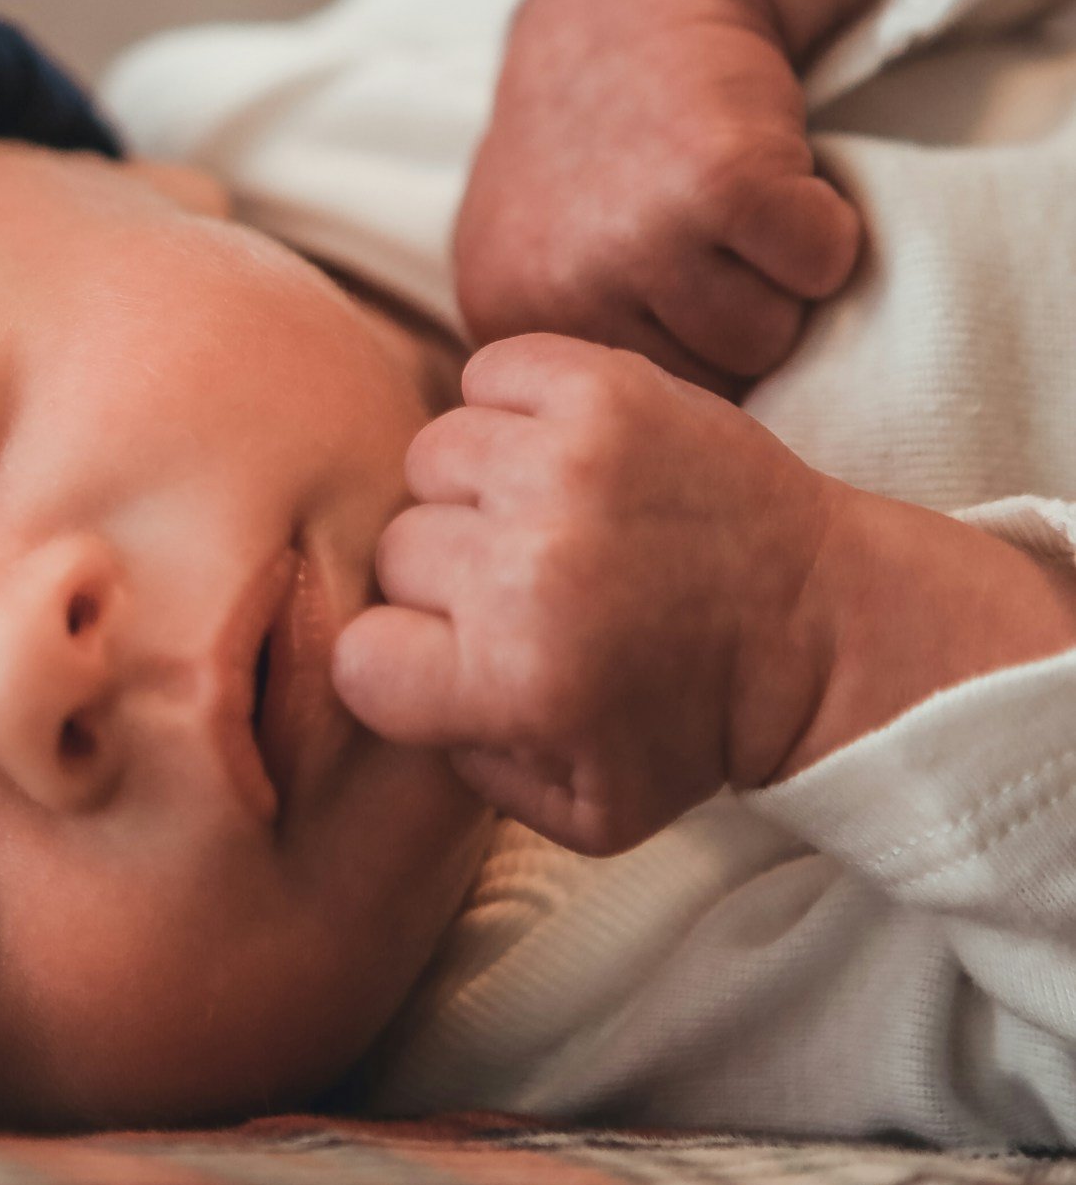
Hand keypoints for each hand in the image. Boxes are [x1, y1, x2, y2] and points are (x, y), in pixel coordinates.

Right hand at [334, 334, 1075, 855]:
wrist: (823, 623)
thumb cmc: (690, 722)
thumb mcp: (578, 812)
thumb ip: (462, 764)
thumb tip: (391, 683)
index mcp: (516, 677)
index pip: (360, 657)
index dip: (402, 664)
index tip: (465, 664)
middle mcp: (533, 563)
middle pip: (395, 551)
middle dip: (445, 581)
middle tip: (526, 596)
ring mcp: (569, 461)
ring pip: (431, 456)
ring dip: (473, 490)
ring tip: (541, 520)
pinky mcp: (606, 385)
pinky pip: (486, 372)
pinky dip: (508, 406)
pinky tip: (554, 455)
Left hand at [454, 0, 861, 395]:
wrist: (621, 3)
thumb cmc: (590, 149)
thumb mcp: (529, 257)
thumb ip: (560, 355)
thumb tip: (614, 470)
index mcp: (505, 319)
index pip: (624, 419)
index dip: (670, 368)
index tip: (665, 306)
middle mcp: (559, 285)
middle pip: (706, 386)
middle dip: (725, 323)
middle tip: (700, 244)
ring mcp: (636, 233)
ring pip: (767, 335)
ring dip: (776, 279)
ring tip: (727, 213)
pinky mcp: (720, 181)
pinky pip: (819, 263)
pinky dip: (825, 224)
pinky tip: (775, 177)